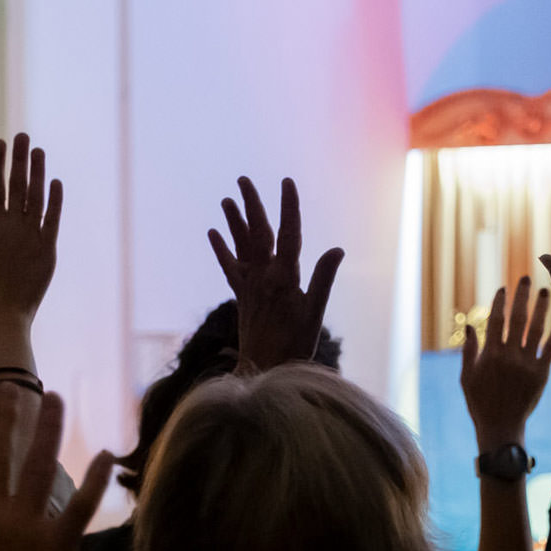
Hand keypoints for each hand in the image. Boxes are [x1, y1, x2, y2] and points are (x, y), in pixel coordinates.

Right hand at [0, 133, 63, 377]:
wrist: (1, 315)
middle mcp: (12, 225)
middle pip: (16, 184)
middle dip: (19, 158)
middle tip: (22, 136)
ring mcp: (31, 235)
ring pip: (36, 196)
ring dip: (37, 171)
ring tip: (38, 151)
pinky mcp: (48, 248)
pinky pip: (53, 218)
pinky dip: (55, 199)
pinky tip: (56, 181)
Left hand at [210, 176, 344, 372]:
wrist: (263, 370)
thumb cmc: (295, 345)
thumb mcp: (314, 313)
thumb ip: (323, 279)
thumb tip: (337, 248)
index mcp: (284, 278)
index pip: (288, 235)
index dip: (288, 207)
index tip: (287, 183)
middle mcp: (263, 277)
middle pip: (258, 234)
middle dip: (252, 205)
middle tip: (243, 180)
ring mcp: (249, 286)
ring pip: (241, 246)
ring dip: (234, 222)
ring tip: (226, 199)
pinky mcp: (242, 296)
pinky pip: (229, 267)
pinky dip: (222, 249)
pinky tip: (213, 233)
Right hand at [460, 278, 550, 449]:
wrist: (501, 428)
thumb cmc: (480, 403)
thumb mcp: (467, 377)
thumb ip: (469, 350)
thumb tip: (470, 324)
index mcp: (490, 355)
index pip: (496, 320)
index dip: (500, 302)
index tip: (504, 288)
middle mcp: (509, 356)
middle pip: (517, 319)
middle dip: (522, 296)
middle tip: (526, 279)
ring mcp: (527, 364)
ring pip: (536, 329)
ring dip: (541, 308)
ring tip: (546, 291)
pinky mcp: (541, 374)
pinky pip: (550, 347)